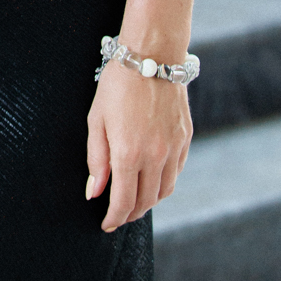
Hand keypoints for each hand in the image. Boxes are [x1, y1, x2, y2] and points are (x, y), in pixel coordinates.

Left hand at [86, 60, 191, 231]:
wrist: (152, 56)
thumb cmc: (117, 85)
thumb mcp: (96, 120)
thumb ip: (96, 160)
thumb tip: (95, 193)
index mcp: (129, 154)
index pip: (123, 202)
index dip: (114, 218)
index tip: (106, 224)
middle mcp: (155, 156)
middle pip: (145, 202)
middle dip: (130, 214)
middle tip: (118, 216)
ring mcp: (174, 149)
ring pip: (164, 191)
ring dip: (149, 202)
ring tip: (134, 202)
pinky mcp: (186, 139)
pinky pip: (176, 172)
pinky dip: (164, 183)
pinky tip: (152, 180)